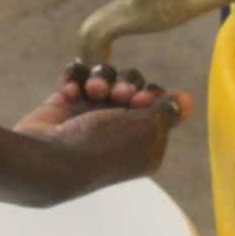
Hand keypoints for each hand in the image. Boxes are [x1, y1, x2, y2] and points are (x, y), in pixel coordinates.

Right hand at [11, 61, 192, 204]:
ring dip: (99, 79)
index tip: (139, 101)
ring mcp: (91, 116)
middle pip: (131, 84)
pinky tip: (67, 92)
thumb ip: (167, 111)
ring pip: (104, 77)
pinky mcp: (65, 106)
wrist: (47, 159)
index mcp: (144, 141)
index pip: (157, 102)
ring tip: (89, 92)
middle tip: (114, 95)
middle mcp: (119, 128)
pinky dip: (73, 79)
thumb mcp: (146, 129)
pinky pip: (76, 76)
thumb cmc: (101, 147)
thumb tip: (187, 101)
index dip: (151, 94)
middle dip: (124, 84)